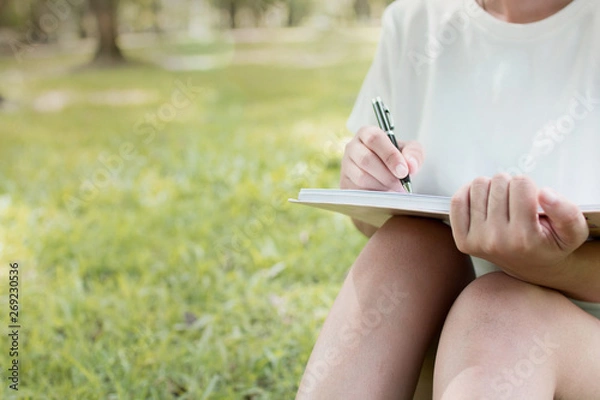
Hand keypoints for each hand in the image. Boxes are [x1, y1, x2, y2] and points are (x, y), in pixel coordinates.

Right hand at [340, 126, 423, 191]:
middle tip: (401, 184)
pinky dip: (374, 195)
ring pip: (362, 177)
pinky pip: (358, 191)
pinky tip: (384, 193)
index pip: (374, 139)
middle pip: (366, 159)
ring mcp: (346, 165)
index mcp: (367, 133)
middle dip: (387, 175)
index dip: (390, 155)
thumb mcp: (410, 152)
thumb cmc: (397, 160)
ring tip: (394, 188)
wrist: (387, 175)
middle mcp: (352, 147)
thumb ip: (414, 154)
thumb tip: (410, 165)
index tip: (403, 171)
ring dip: (381, 186)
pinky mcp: (344, 183)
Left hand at [449, 174, 588, 281]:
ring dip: (492, 188)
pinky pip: (457, 201)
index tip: (532, 199)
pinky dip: (469, 192)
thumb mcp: (573, 231)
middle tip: (517, 202)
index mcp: (525, 237)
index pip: (521, 184)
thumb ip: (567, 211)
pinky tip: (483, 199)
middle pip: (499, 182)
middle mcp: (498, 240)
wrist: (533, 267)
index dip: (529, 186)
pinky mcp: (462, 240)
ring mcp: (477, 241)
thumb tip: (544, 194)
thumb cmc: (552, 243)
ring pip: (478, 185)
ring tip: (503, 202)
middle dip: (510, 186)